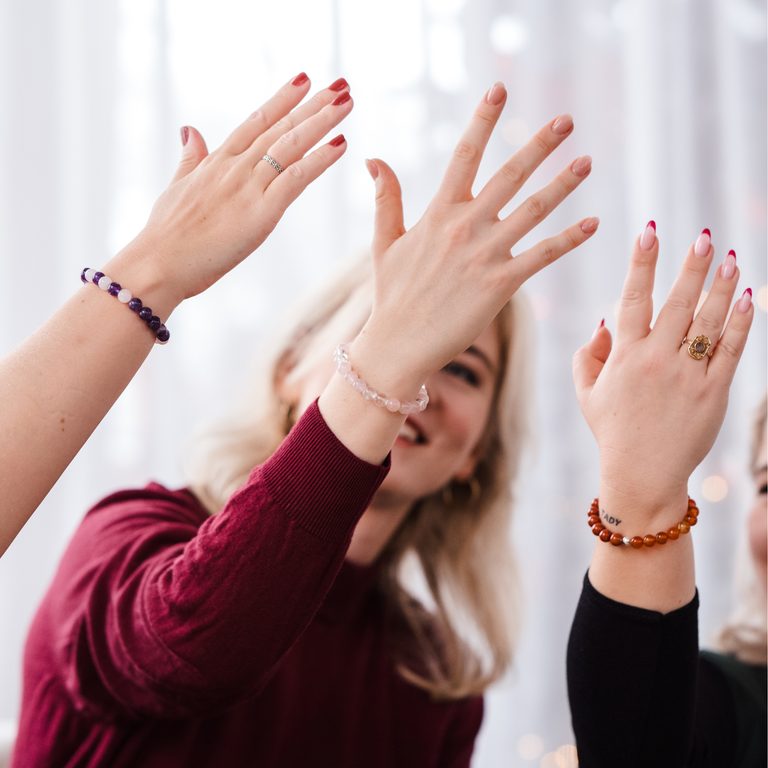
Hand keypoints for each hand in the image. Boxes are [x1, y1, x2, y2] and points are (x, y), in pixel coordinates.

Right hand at [130, 74, 352, 303]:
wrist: (157, 263)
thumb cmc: (165, 234)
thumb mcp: (177, 186)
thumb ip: (190, 158)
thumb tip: (190, 130)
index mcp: (217, 162)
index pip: (256, 121)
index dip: (282, 100)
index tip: (303, 80)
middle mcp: (235, 167)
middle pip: (280, 127)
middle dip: (312, 104)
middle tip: (341, 84)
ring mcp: (248, 187)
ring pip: (291, 145)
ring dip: (322, 122)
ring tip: (346, 101)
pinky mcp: (261, 212)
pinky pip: (295, 178)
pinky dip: (319, 160)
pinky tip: (340, 144)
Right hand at [357, 81, 596, 383]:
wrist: (398, 344)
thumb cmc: (391, 295)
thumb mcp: (384, 243)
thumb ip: (386, 198)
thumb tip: (372, 158)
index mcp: (438, 213)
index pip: (463, 154)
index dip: (483, 119)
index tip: (500, 88)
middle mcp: (464, 226)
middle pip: (509, 175)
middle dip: (540, 144)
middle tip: (566, 120)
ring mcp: (484, 254)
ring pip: (533, 210)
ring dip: (564, 184)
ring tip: (587, 162)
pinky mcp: (501, 284)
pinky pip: (543, 256)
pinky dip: (569, 240)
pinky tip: (593, 224)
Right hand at [573, 224, 753, 519]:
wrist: (643, 476)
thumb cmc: (612, 432)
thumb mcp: (587, 394)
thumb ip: (589, 355)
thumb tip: (603, 321)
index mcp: (624, 357)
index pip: (633, 299)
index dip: (641, 263)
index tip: (648, 232)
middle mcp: (656, 361)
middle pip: (677, 303)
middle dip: (690, 266)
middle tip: (702, 236)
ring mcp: (688, 376)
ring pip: (708, 321)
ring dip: (720, 286)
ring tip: (729, 258)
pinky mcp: (713, 392)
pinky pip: (730, 350)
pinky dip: (740, 322)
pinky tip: (746, 297)